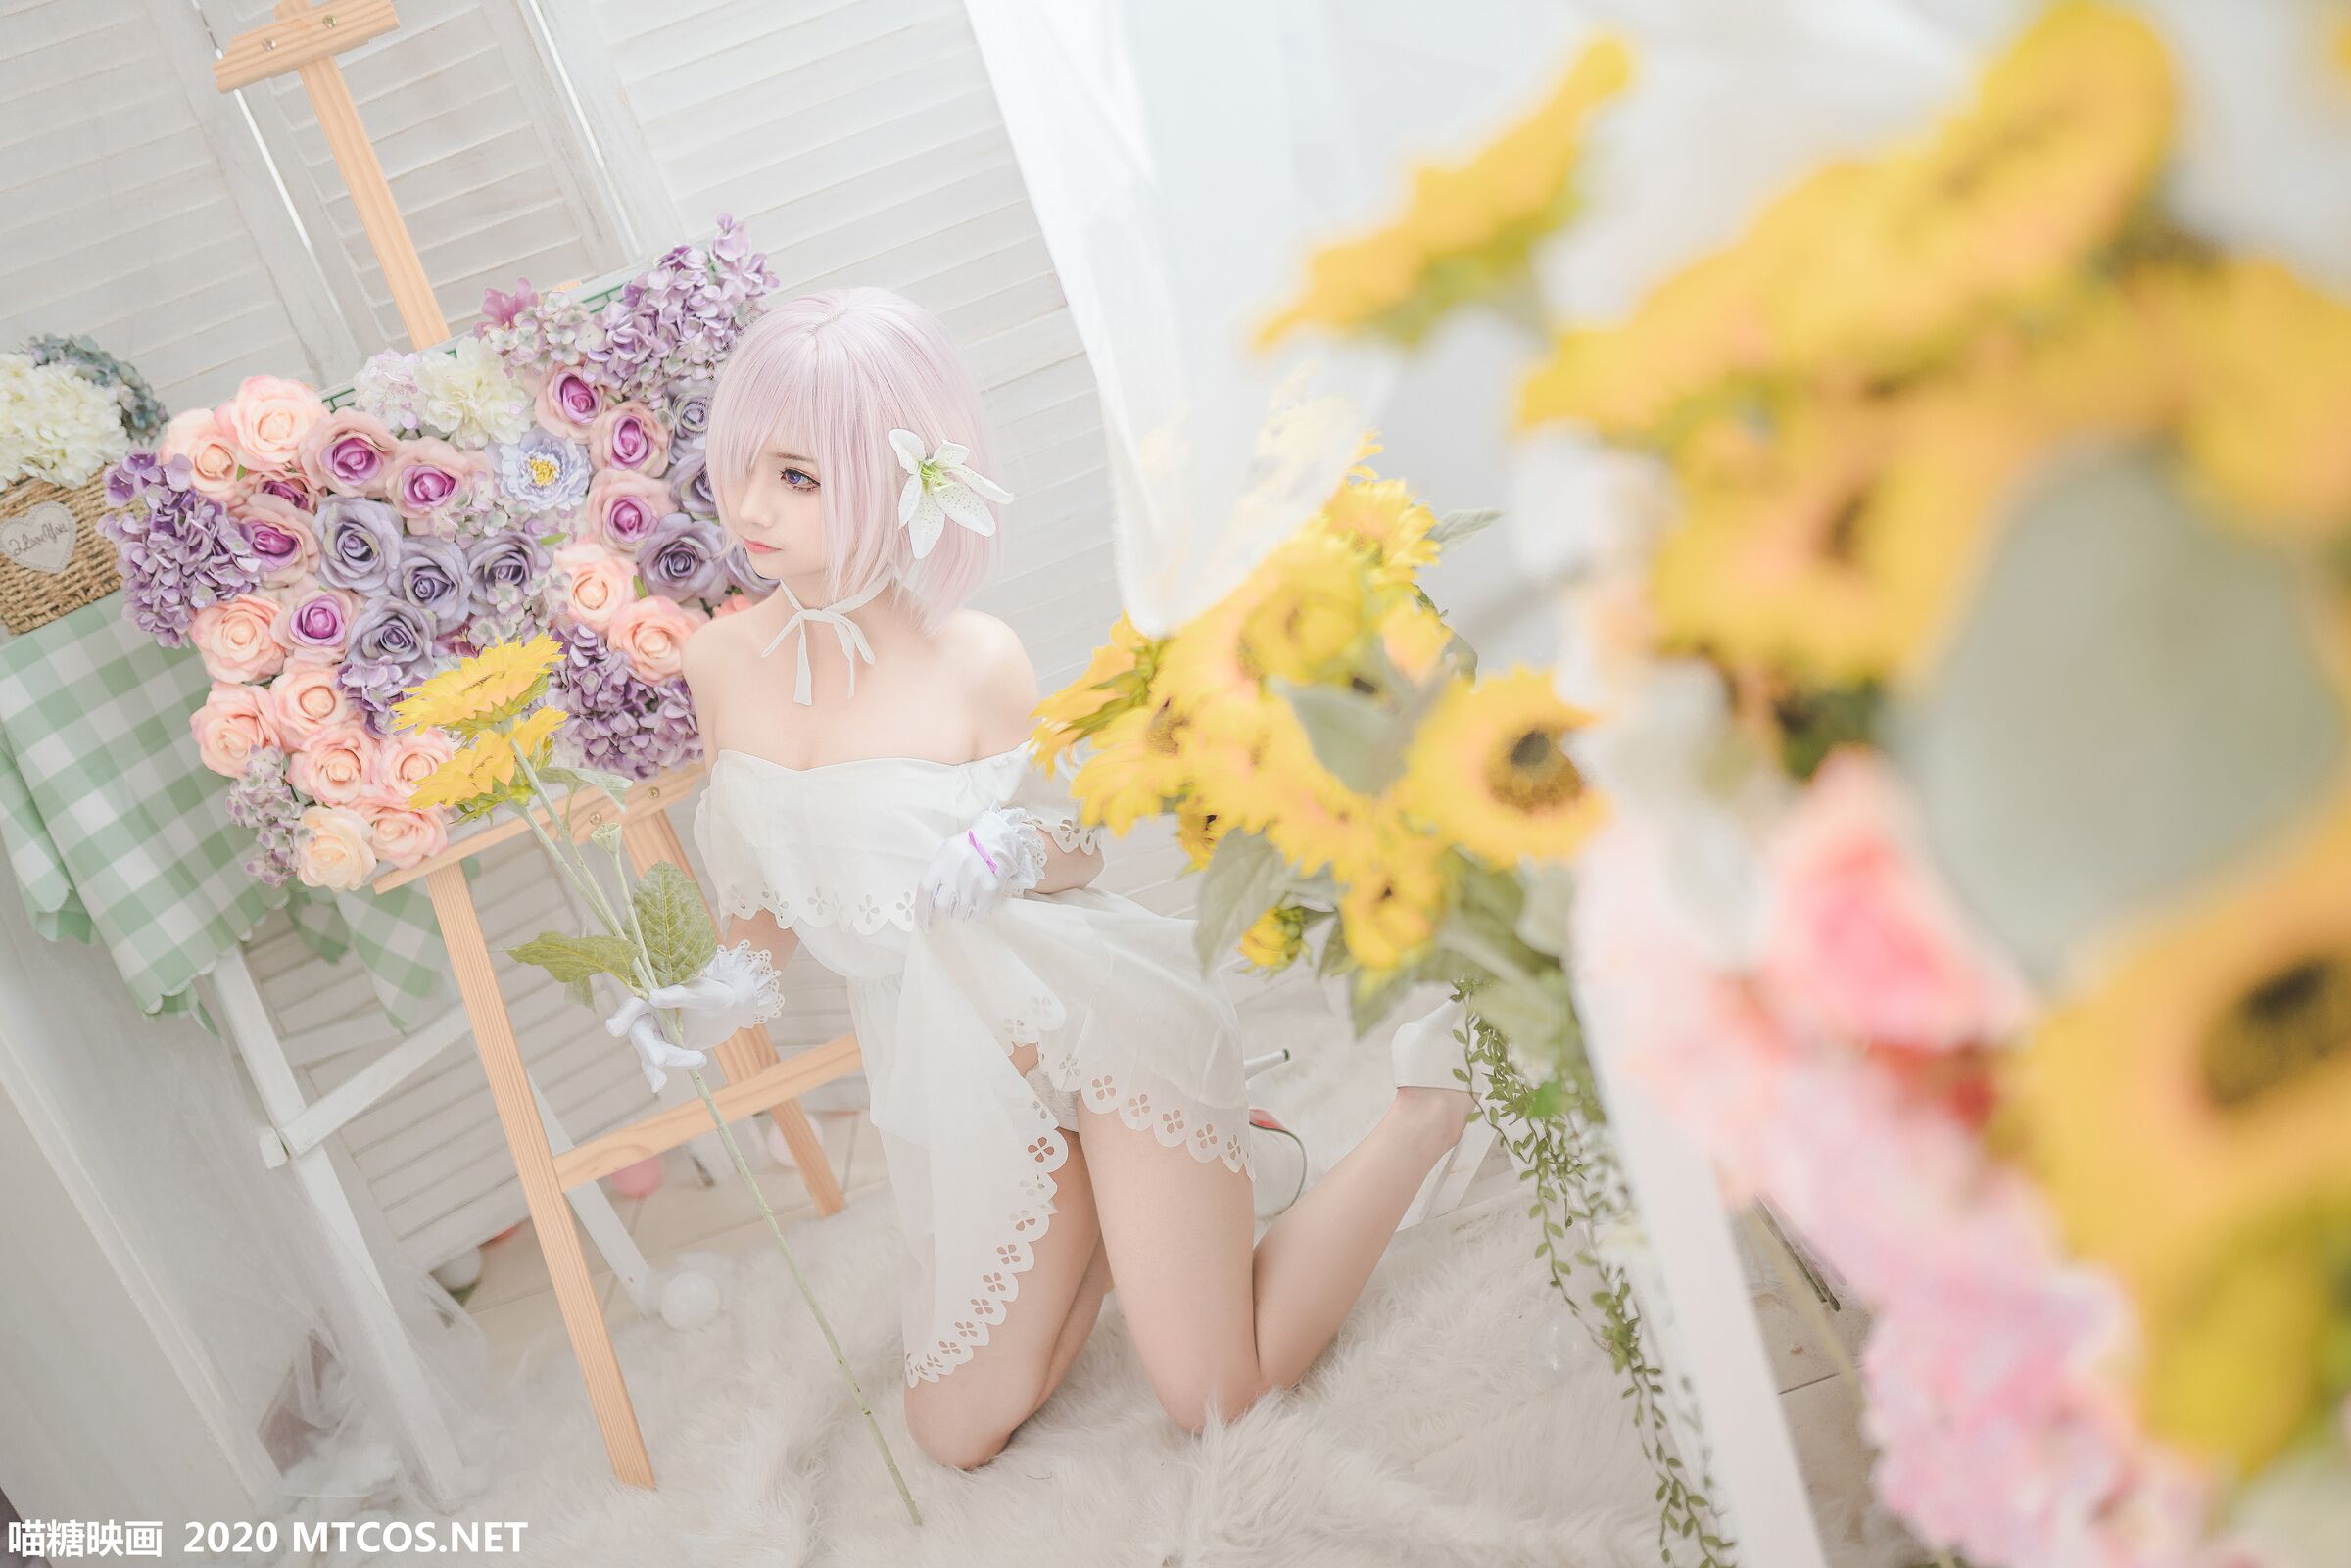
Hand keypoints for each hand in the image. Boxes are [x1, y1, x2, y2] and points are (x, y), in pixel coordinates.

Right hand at [603, 940, 783, 1091]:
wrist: (729, 1012)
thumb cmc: (716, 995)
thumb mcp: (704, 993)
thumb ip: (680, 995)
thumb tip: (653, 996)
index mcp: (654, 994)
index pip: (634, 1004)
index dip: (622, 1016)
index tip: (614, 1029)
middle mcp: (649, 1014)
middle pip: (640, 1033)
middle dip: (649, 1048)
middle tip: (660, 1061)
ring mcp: (655, 1034)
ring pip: (650, 1051)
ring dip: (671, 1059)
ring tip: (699, 1058)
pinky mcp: (663, 1049)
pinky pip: (654, 1065)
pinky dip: (656, 1075)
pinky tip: (659, 1085)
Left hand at [914, 806, 1046, 931]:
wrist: (995, 842)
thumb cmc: (968, 848)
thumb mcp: (946, 852)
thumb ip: (935, 874)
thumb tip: (928, 902)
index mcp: (941, 864)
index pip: (924, 893)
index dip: (922, 913)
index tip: (926, 926)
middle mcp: (955, 876)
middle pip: (941, 907)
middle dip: (944, 910)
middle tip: (952, 902)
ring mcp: (972, 886)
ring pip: (959, 914)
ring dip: (960, 911)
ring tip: (968, 896)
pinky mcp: (988, 893)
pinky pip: (978, 916)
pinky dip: (976, 913)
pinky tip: (979, 900)